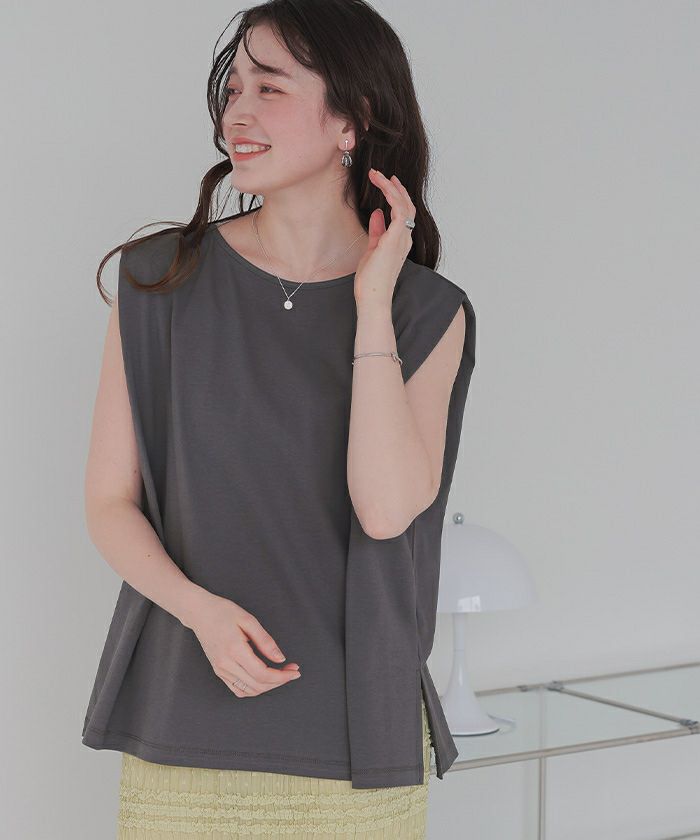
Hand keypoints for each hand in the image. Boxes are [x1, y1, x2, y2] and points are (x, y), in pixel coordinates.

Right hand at [189, 592, 300, 697]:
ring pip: (249, 690)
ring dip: (268, 687)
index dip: (281, 676)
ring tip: (280, 675)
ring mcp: (220, 670)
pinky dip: (254, 689)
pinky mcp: (219, 671)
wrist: (200, 613)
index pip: (262, 674)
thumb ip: (265, 641)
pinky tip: (264, 680)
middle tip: (292, 672)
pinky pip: (238, 689)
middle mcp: (225, 665)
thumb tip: (280, 659)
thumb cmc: (223, 612)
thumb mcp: (248, 620)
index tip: (295, 671)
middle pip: (258, 685)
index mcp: (234, 650)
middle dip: (279, 681)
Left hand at [354, 168, 415, 308]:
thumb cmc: (371, 279)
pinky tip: (382, 187)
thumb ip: (377, 230)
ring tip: (378, 175)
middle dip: (396, 187)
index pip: (403, 213)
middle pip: (406, 206)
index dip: (397, 196)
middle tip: (383, 174)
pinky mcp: (395, 239)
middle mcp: (405, 238)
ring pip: (404, 204)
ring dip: (391, 187)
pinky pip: (399, 210)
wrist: (372, 296)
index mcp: (400, 241)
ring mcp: (402, 238)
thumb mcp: (372, 249)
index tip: (386, 183)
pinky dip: (391, 195)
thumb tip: (376, 213)